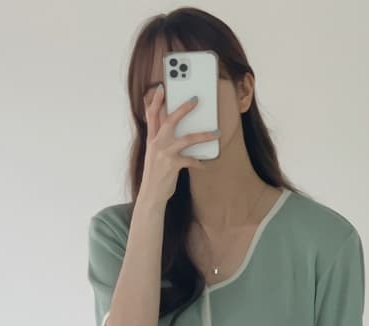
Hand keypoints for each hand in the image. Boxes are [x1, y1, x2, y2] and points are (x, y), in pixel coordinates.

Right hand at [140, 83, 219, 204]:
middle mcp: (156, 144)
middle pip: (169, 120)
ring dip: (204, 135)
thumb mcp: (154, 155)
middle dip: (183, 108)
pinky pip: (191, 160)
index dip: (156, 101)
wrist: (151, 195)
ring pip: (187, 138)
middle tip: (195, 99)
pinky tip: (206, 164)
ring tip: (217, 132)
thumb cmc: (156, 174)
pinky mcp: (172, 165)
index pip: (151, 115)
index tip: (161, 88)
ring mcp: (164, 154)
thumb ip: (161, 141)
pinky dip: (200, 162)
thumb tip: (176, 130)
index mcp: (151, 139)